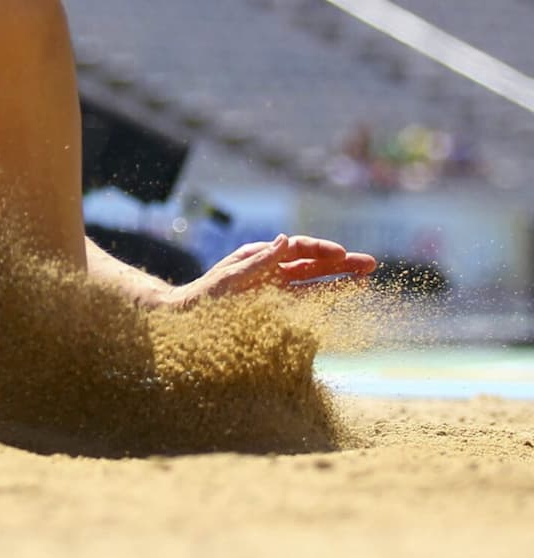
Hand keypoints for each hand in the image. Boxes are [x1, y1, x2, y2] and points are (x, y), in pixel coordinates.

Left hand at [165, 234, 377, 308]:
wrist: (188, 318)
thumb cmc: (206, 294)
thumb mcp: (232, 276)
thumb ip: (260, 261)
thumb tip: (286, 239)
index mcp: (262, 258)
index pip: (299, 249)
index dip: (322, 250)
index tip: (342, 254)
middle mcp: (272, 273)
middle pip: (313, 265)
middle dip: (341, 263)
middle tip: (371, 264)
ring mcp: (276, 291)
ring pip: (314, 284)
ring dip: (339, 281)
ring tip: (364, 278)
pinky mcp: (276, 310)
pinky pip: (304, 303)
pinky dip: (324, 299)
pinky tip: (342, 297)